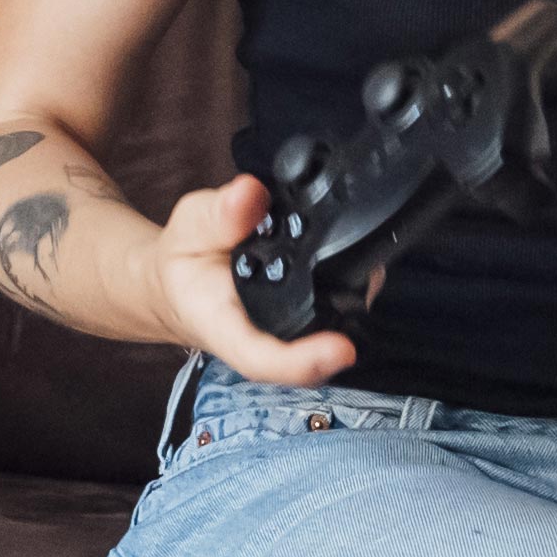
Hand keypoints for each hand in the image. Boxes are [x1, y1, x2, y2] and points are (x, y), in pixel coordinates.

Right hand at [156, 176, 358, 386]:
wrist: (184, 281)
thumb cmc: (186, 258)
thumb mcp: (188, 228)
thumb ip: (218, 215)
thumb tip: (249, 194)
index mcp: (224, 327)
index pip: (261, 359)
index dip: (301, 362)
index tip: (342, 349)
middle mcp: (263, 338)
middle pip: (311, 358)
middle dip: (346, 328)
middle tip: (371, 278)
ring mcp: (289, 334)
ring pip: (330, 334)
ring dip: (355, 303)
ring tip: (368, 262)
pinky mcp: (306, 320)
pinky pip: (335, 313)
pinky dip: (352, 288)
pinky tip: (361, 259)